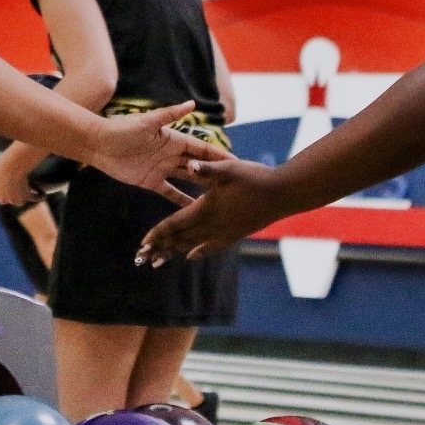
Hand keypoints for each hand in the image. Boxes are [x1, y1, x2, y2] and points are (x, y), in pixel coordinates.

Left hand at [0, 154, 39, 206]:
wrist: (10, 167)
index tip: (1, 180)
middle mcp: (4, 200)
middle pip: (7, 198)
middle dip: (8, 193)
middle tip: (12, 182)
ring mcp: (15, 200)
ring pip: (18, 200)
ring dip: (20, 196)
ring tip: (24, 187)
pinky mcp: (26, 196)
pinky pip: (33, 198)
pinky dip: (37, 197)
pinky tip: (42, 196)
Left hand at [86, 101, 229, 202]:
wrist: (99, 144)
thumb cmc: (122, 129)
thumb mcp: (147, 122)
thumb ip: (170, 114)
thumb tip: (192, 103)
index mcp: (173, 139)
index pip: (201, 148)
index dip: (218, 155)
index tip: (237, 162)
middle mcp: (171, 154)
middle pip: (198, 165)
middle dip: (216, 173)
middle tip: (237, 186)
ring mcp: (163, 168)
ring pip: (187, 179)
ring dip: (202, 187)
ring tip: (221, 200)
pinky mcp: (151, 181)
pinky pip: (170, 192)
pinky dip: (181, 201)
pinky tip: (194, 210)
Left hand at [137, 154, 292, 265]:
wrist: (283, 194)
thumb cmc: (255, 177)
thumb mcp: (228, 168)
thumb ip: (206, 168)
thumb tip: (189, 163)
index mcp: (206, 208)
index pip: (176, 224)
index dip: (158, 233)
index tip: (143, 243)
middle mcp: (213, 225)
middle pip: (180, 239)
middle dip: (161, 247)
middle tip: (142, 258)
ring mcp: (225, 232)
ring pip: (193, 245)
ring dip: (174, 252)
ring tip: (158, 261)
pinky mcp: (235, 234)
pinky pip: (212, 246)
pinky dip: (198, 251)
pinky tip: (190, 256)